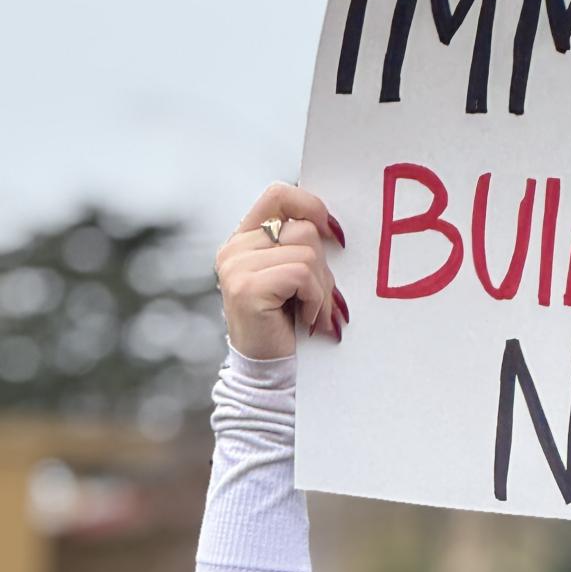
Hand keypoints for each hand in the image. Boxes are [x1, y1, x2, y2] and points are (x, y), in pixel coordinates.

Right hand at [215, 184, 347, 360]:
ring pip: (307, 251)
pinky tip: (307, 321)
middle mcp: (234, 249)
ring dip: (322, 289)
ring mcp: (236, 266)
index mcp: (245, 240)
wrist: (271, 375)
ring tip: (314, 315)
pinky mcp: (246, 287)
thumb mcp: (296, 281)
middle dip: (325, 268)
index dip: (312, 206)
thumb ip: (302, 250)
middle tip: (322, 302)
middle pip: (303, 228)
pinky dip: (315, 300)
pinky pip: (301, 274)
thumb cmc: (290, 329)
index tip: (335, 235)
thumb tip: (335, 229)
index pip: (279, 195)